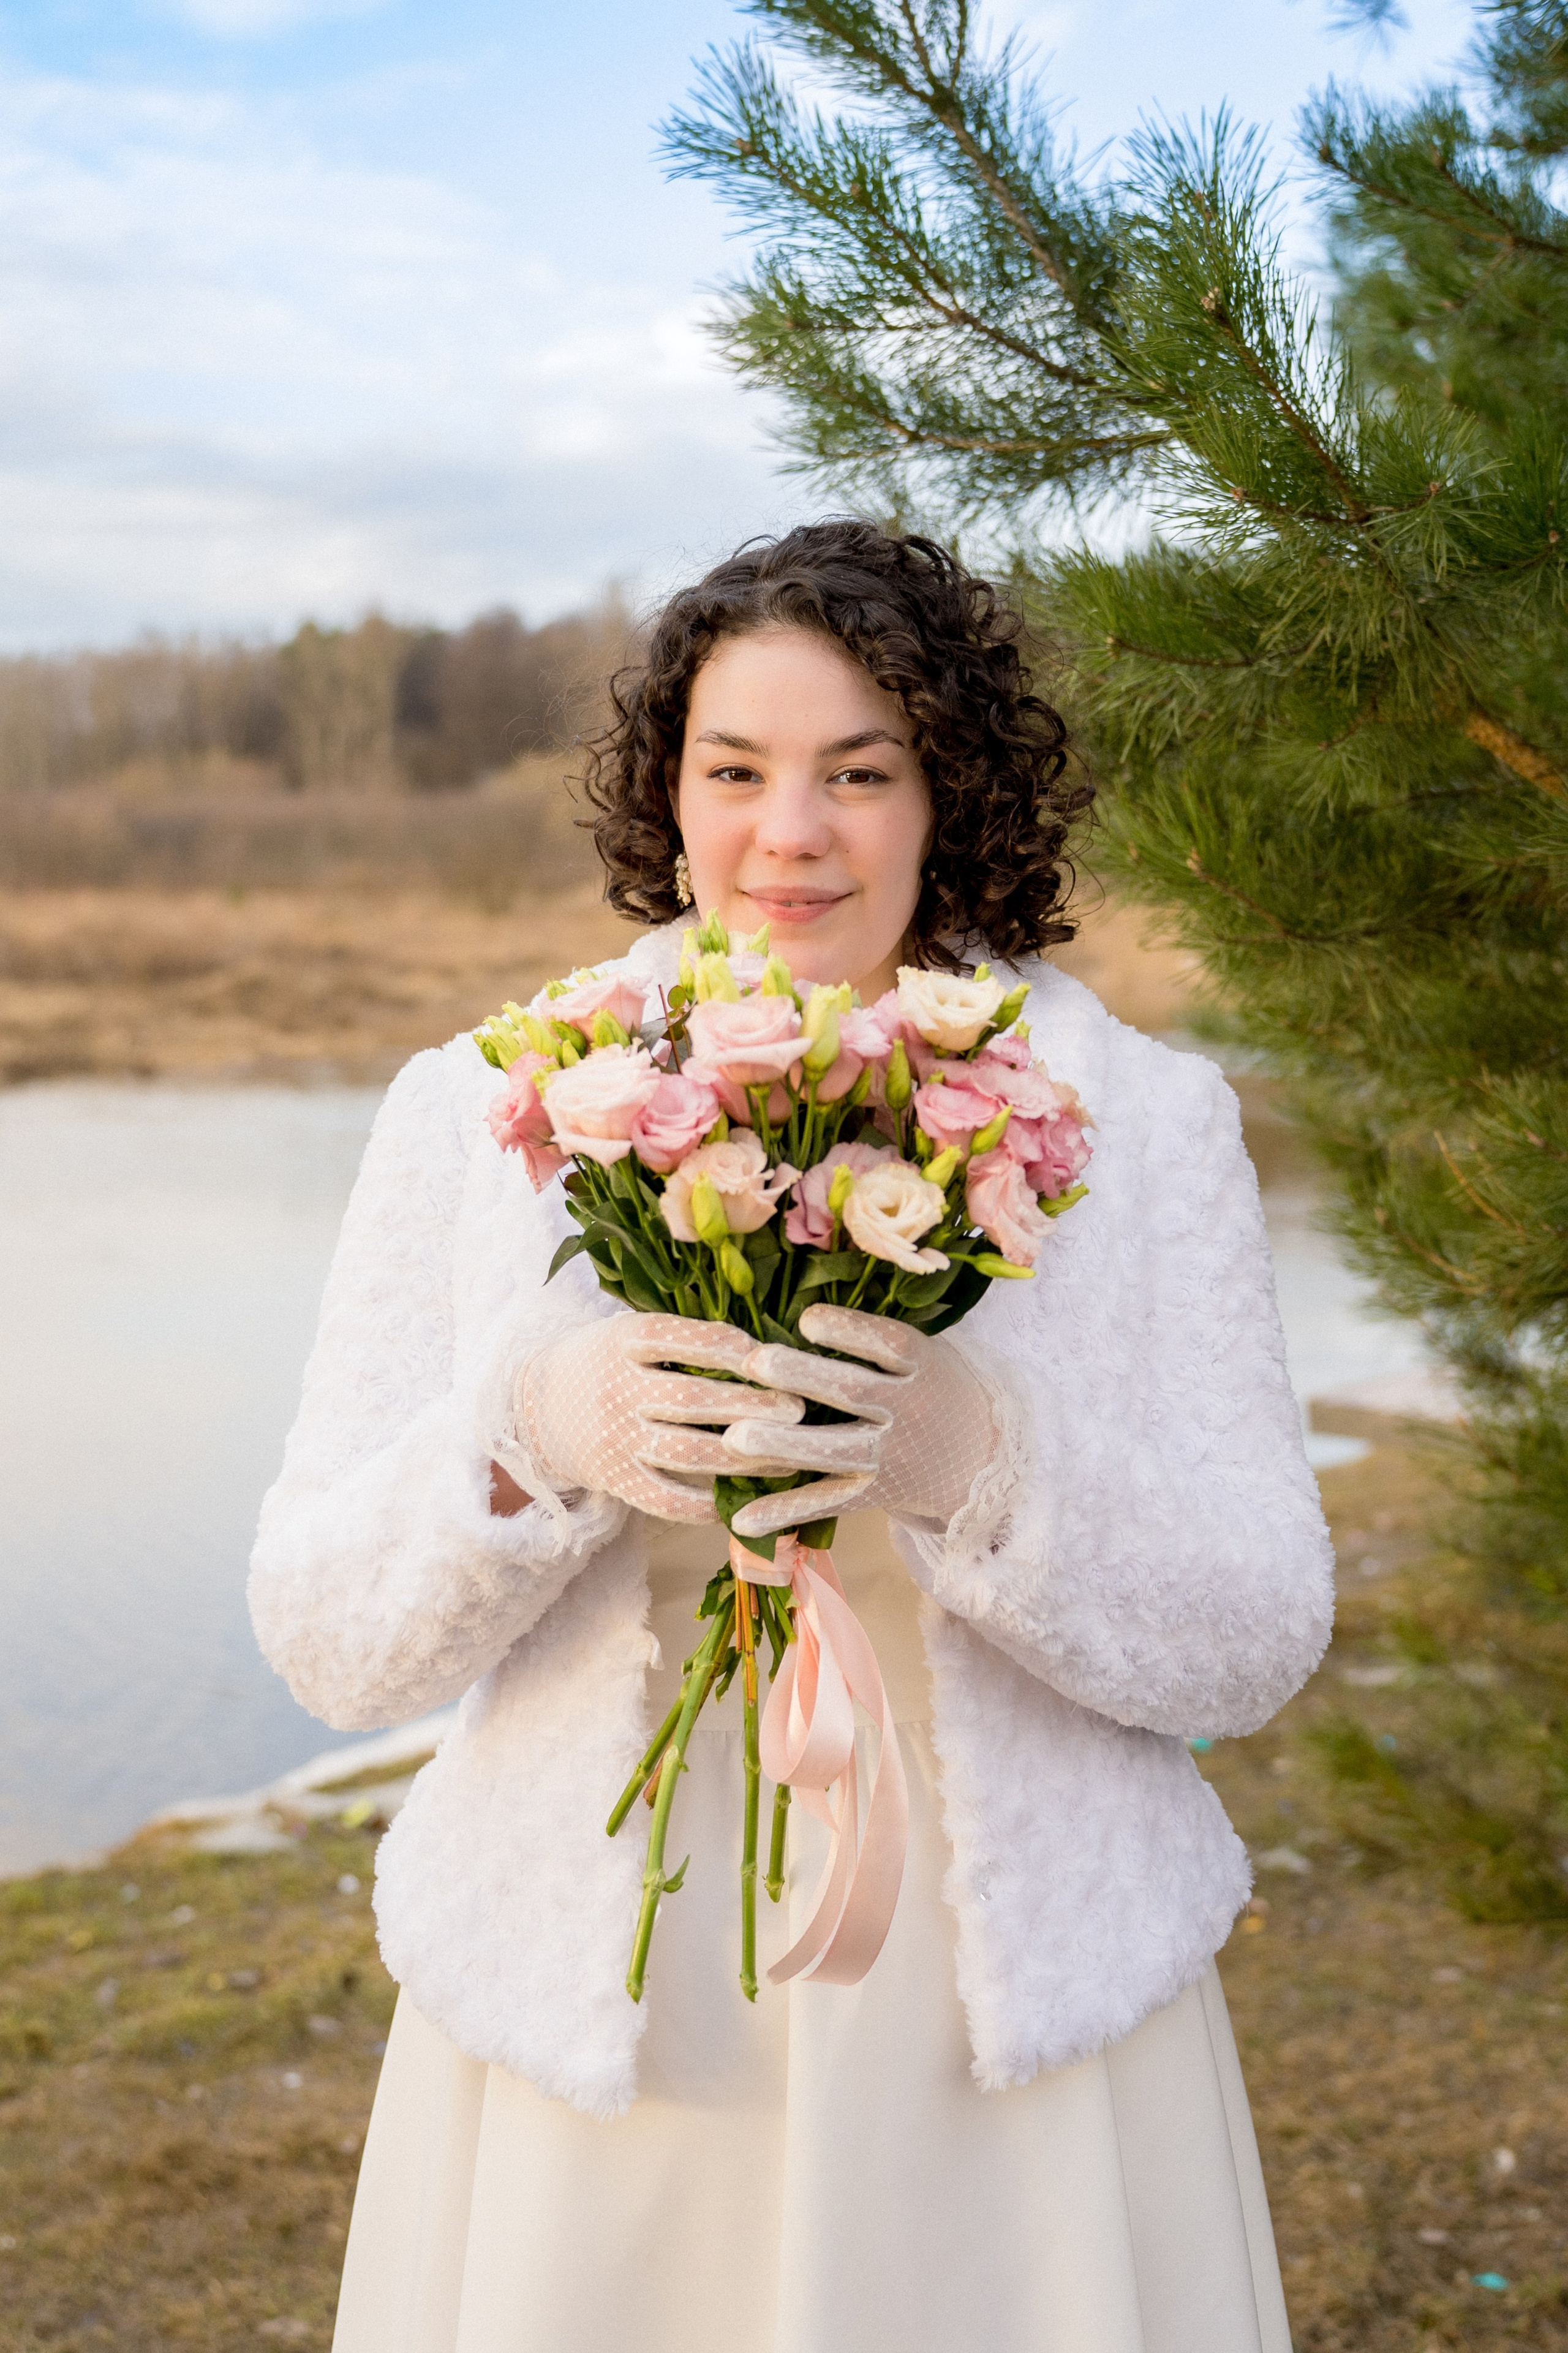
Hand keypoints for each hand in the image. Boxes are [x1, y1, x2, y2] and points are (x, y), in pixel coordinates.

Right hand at [518, 1314, 805, 1524]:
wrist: (533, 1410)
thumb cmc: (601, 1362)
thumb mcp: (627, 1332)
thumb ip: (681, 1337)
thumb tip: (762, 1350)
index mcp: (621, 1340)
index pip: (683, 1339)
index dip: (732, 1347)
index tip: (773, 1356)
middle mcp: (617, 1389)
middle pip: (693, 1399)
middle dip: (752, 1406)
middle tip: (800, 1409)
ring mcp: (616, 1439)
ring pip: (689, 1452)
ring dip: (745, 1457)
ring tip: (789, 1456)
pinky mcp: (615, 1480)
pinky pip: (666, 1500)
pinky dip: (706, 1506)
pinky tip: (744, 1502)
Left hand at [721, 1305, 998, 1540]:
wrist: (982, 1462)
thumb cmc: (935, 1390)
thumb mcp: (925, 1354)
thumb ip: (874, 1338)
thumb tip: (799, 1310)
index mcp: (923, 1366)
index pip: (888, 1343)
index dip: (849, 1330)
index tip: (806, 1319)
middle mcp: (910, 1411)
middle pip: (855, 1392)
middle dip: (804, 1376)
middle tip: (755, 1361)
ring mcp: (891, 1457)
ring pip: (835, 1451)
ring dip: (784, 1444)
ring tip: (734, 1438)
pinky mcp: (873, 1494)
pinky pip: (827, 1502)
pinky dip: (785, 1511)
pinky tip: (741, 1519)